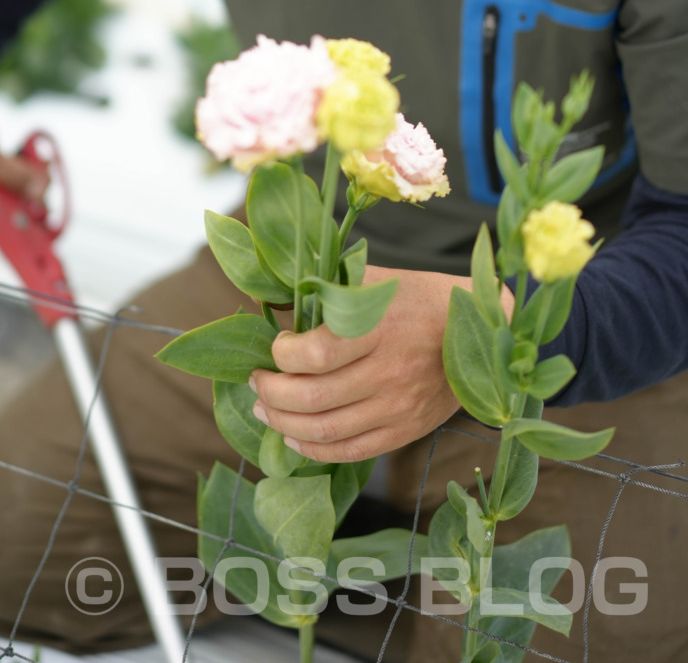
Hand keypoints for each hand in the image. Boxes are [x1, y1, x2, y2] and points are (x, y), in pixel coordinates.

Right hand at [0, 85, 47, 217]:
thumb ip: (14, 178)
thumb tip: (39, 194)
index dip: (24, 221)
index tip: (48, 211)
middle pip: (6, 203)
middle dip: (30, 192)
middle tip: (48, 179)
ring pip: (7, 183)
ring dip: (28, 176)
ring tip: (45, 164)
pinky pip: (4, 167)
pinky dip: (19, 163)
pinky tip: (33, 155)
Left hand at [249, 265, 513, 462]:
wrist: (476, 331)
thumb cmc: (417, 298)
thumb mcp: (375, 280)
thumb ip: (326, 290)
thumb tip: (269, 298)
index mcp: (378, 328)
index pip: (316, 355)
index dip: (283, 355)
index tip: (276, 346)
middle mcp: (387, 371)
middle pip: (313, 397)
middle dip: (271, 393)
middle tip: (256, 381)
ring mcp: (397, 406)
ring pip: (326, 430)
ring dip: (283, 424)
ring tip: (264, 410)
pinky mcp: (405, 430)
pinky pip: (351, 451)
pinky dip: (314, 450)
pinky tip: (293, 438)